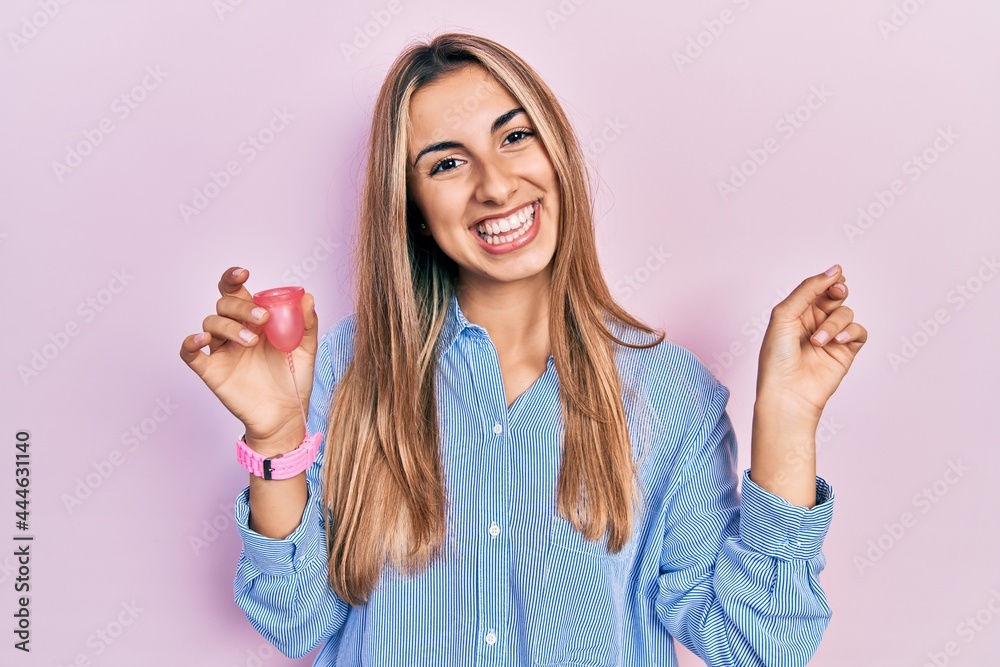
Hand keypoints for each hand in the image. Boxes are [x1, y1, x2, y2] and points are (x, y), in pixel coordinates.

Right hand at [179, 267, 318, 450]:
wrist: (285, 415)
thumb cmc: (294, 379)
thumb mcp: (306, 349)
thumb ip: (306, 324)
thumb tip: (308, 298)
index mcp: (254, 321)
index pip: (236, 292)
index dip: (233, 278)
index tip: (243, 274)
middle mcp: (234, 331)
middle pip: (224, 305)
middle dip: (241, 307)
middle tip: (263, 320)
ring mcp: (221, 350)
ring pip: (210, 323)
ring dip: (228, 326)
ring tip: (251, 342)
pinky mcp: (210, 370)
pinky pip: (189, 352)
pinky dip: (190, 342)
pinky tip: (202, 340)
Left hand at [755, 264, 867, 423]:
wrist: (787, 392)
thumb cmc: (778, 356)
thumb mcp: (785, 314)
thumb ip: (808, 289)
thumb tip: (835, 270)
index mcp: (796, 312)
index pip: (818, 287)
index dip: (828, 280)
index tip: (834, 278)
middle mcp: (814, 322)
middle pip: (836, 295)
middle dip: (837, 292)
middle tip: (835, 295)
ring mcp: (831, 337)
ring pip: (846, 313)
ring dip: (834, 324)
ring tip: (818, 341)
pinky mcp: (845, 352)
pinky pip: (859, 332)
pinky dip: (851, 333)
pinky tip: (838, 342)